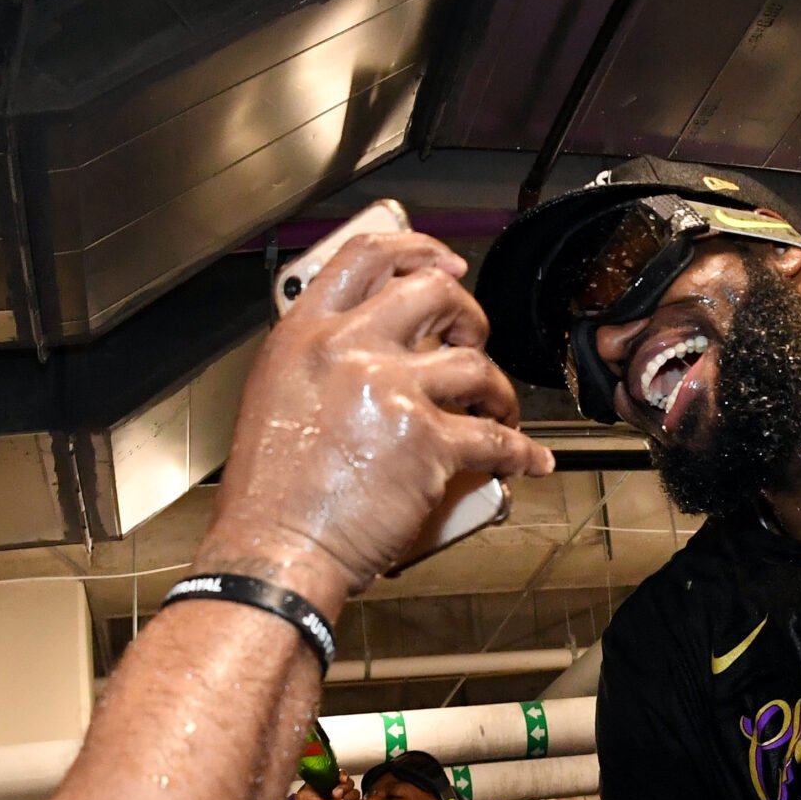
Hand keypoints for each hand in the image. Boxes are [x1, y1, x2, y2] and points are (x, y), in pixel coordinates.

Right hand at [207, 229, 554, 600]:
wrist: (276, 549)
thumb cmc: (271, 495)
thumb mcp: (276, 399)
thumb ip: (321, 365)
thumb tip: (370, 356)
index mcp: (304, 336)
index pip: (364, 258)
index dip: (415, 250)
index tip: (443, 262)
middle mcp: (347, 349)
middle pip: (433, 293)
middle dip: (467, 314)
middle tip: (473, 339)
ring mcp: (391, 389)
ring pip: (474, 362)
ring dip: (497, 388)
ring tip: (498, 408)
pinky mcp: (426, 439)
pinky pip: (495, 437)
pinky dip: (521, 450)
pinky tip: (528, 459)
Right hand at [295, 775, 366, 799]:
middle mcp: (346, 798)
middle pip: (357, 793)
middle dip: (347, 799)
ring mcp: (340, 787)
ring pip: (351, 784)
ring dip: (343, 789)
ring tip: (333, 795)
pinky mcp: (333, 778)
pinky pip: (344, 774)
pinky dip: (343, 776)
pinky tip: (339, 780)